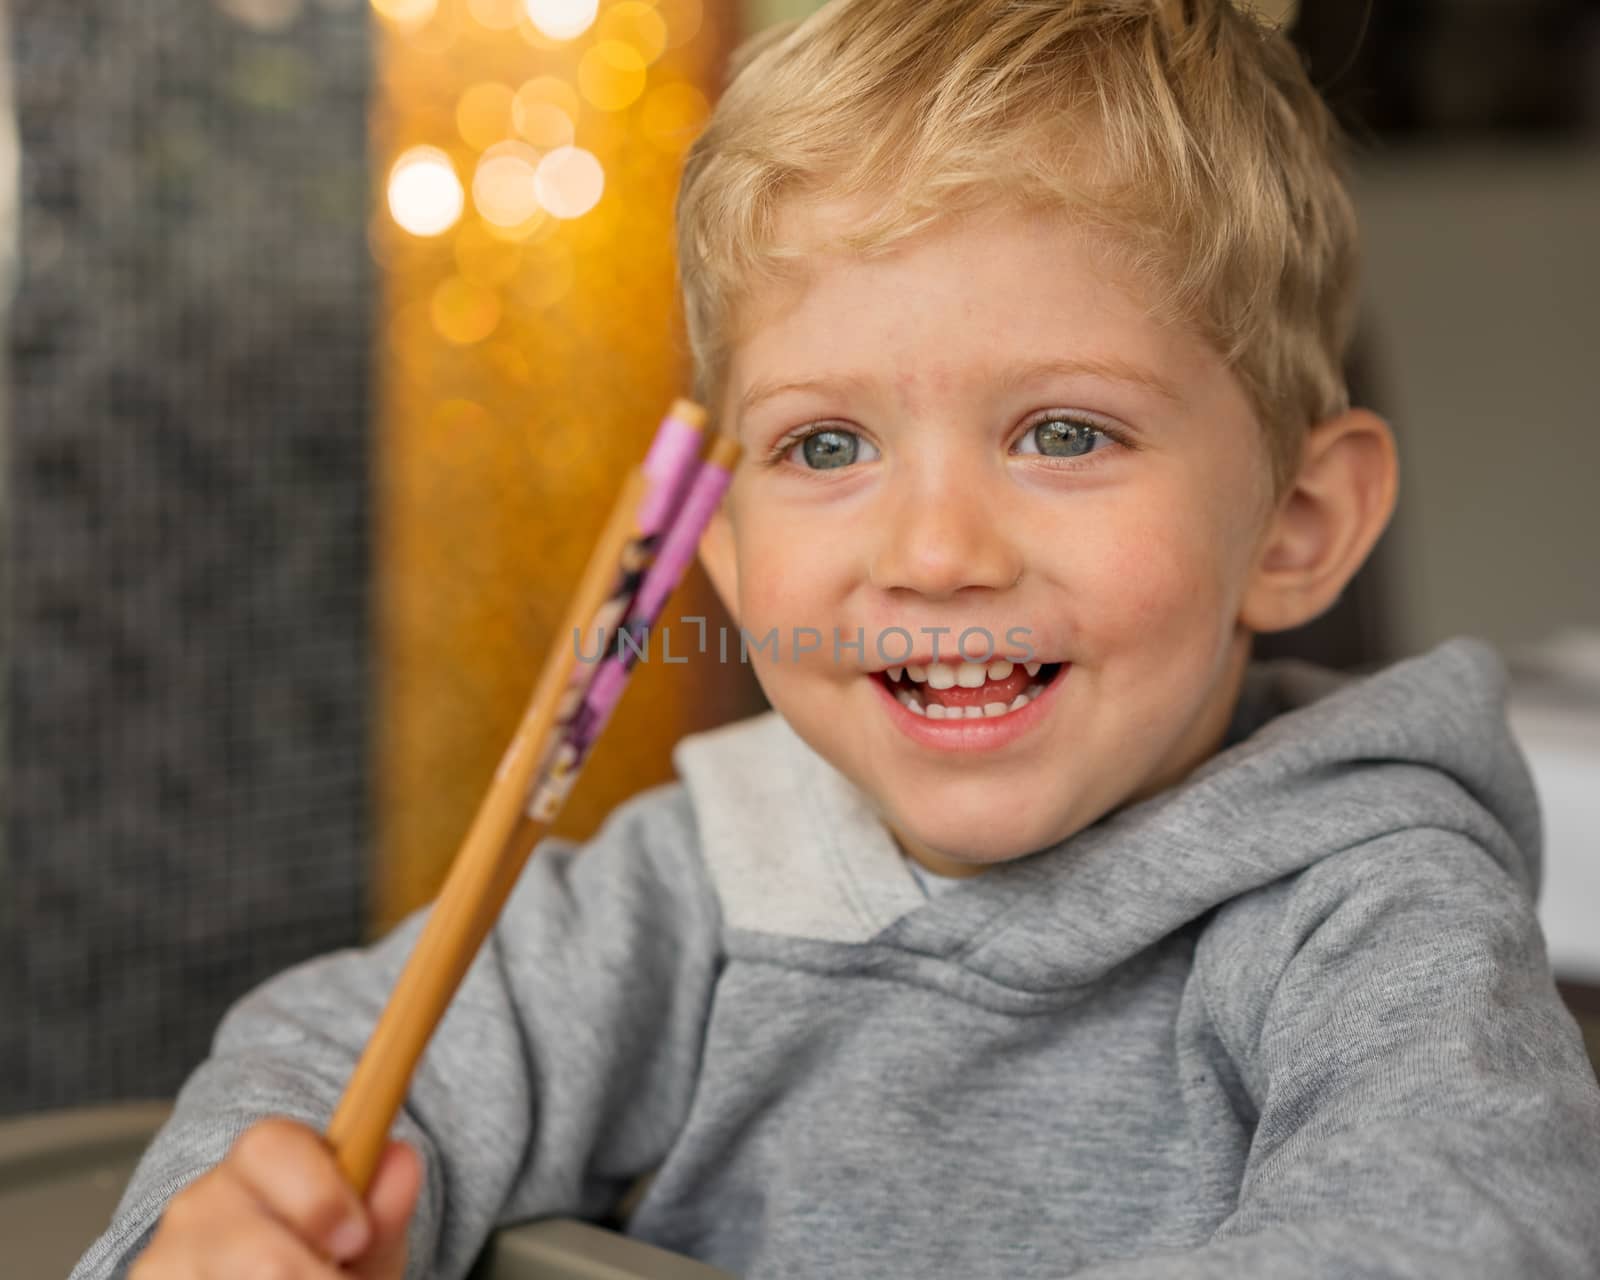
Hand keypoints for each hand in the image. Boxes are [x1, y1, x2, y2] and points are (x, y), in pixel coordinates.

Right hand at [130, 1117, 421, 1277]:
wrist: (262, 1274)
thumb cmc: (323, 1255)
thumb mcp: (362, 1233)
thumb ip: (384, 1203)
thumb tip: (402, 1157)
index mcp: (256, 1161)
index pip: (271, 1148)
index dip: (320, 1195)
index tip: (355, 1236)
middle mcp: (197, 1207)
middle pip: (263, 1257)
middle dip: (314, 1278)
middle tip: (335, 1277)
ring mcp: (163, 1262)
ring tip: (312, 1278)